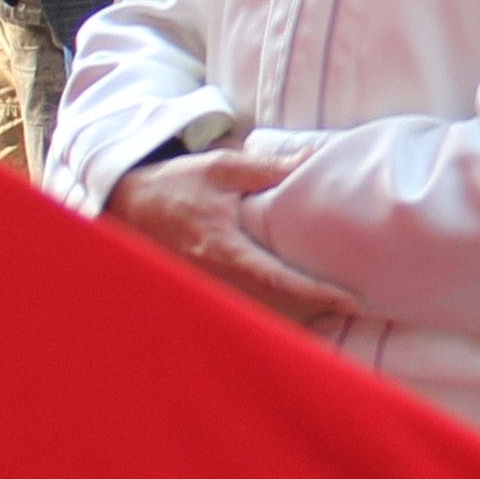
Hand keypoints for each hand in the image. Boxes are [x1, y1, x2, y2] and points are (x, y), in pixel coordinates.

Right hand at [102, 139, 358, 332]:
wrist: (125, 206)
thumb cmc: (175, 185)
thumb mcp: (220, 167)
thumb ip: (267, 167)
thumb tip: (313, 158)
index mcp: (223, 250)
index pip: (276, 280)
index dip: (314, 293)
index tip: (349, 300)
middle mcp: (216, 280)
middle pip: (274, 309)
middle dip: (314, 313)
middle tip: (354, 307)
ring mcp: (208, 293)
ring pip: (258, 318)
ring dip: (295, 320)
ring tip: (333, 314)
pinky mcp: (204, 296)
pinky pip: (242, 314)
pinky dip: (271, 316)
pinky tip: (297, 314)